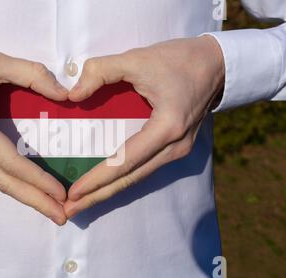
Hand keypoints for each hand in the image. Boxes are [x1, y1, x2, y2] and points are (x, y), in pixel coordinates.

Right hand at [0, 37, 68, 224]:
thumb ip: (32, 74)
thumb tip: (64, 94)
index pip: (9, 160)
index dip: (36, 179)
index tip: (60, 193)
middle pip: (2, 180)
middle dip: (34, 201)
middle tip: (61, 217)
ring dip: (23, 195)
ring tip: (49, 208)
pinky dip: (10, 182)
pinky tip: (27, 188)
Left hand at [64, 35, 224, 217]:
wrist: (216, 63)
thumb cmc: (179, 59)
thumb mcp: (137, 58)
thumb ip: (101, 71)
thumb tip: (72, 95)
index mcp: (167, 127)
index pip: (125, 161)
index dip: (97, 179)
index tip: (73, 193)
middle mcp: (175, 147)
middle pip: (131, 179)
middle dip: (98, 196)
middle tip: (69, 210)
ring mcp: (178, 150)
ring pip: (138, 177)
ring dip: (109, 191)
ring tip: (82, 202)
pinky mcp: (175, 148)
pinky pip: (145, 168)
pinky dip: (123, 178)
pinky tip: (105, 184)